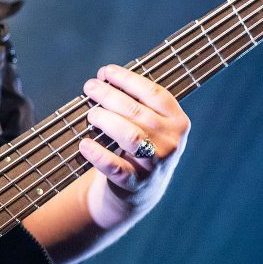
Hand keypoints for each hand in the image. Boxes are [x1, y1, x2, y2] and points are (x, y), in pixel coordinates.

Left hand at [79, 64, 190, 229]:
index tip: (106, 71)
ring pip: (130, 136)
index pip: (154, 94)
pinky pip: (115, 167)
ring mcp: (155, 165)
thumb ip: (131, 101)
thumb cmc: (139, 147)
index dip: (128, 80)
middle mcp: (171, 142)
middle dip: (110, 96)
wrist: (141, 192)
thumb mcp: (146, 125)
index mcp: (177, 122)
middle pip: (138, 112)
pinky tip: (84, 144)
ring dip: (107, 120)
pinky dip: (98, 154)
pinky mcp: (135, 184)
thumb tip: (103, 76)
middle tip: (90, 87)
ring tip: (91, 114)